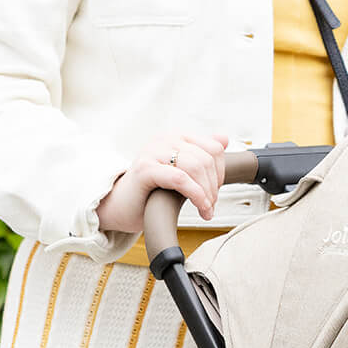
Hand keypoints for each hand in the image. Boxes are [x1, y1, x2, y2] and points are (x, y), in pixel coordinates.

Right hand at [96, 131, 229, 234]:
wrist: (123, 206)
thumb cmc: (153, 191)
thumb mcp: (182, 171)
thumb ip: (202, 155)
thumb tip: (224, 139)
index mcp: (175, 137)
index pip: (214, 148)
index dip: (221, 173)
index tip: (214, 191)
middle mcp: (164, 139)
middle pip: (206, 160)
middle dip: (214, 187)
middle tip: (210, 205)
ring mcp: (152, 152)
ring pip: (195, 167)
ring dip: (206, 194)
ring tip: (205, 209)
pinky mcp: (144, 169)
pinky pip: (180, 179)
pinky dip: (196, 195)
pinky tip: (200, 208)